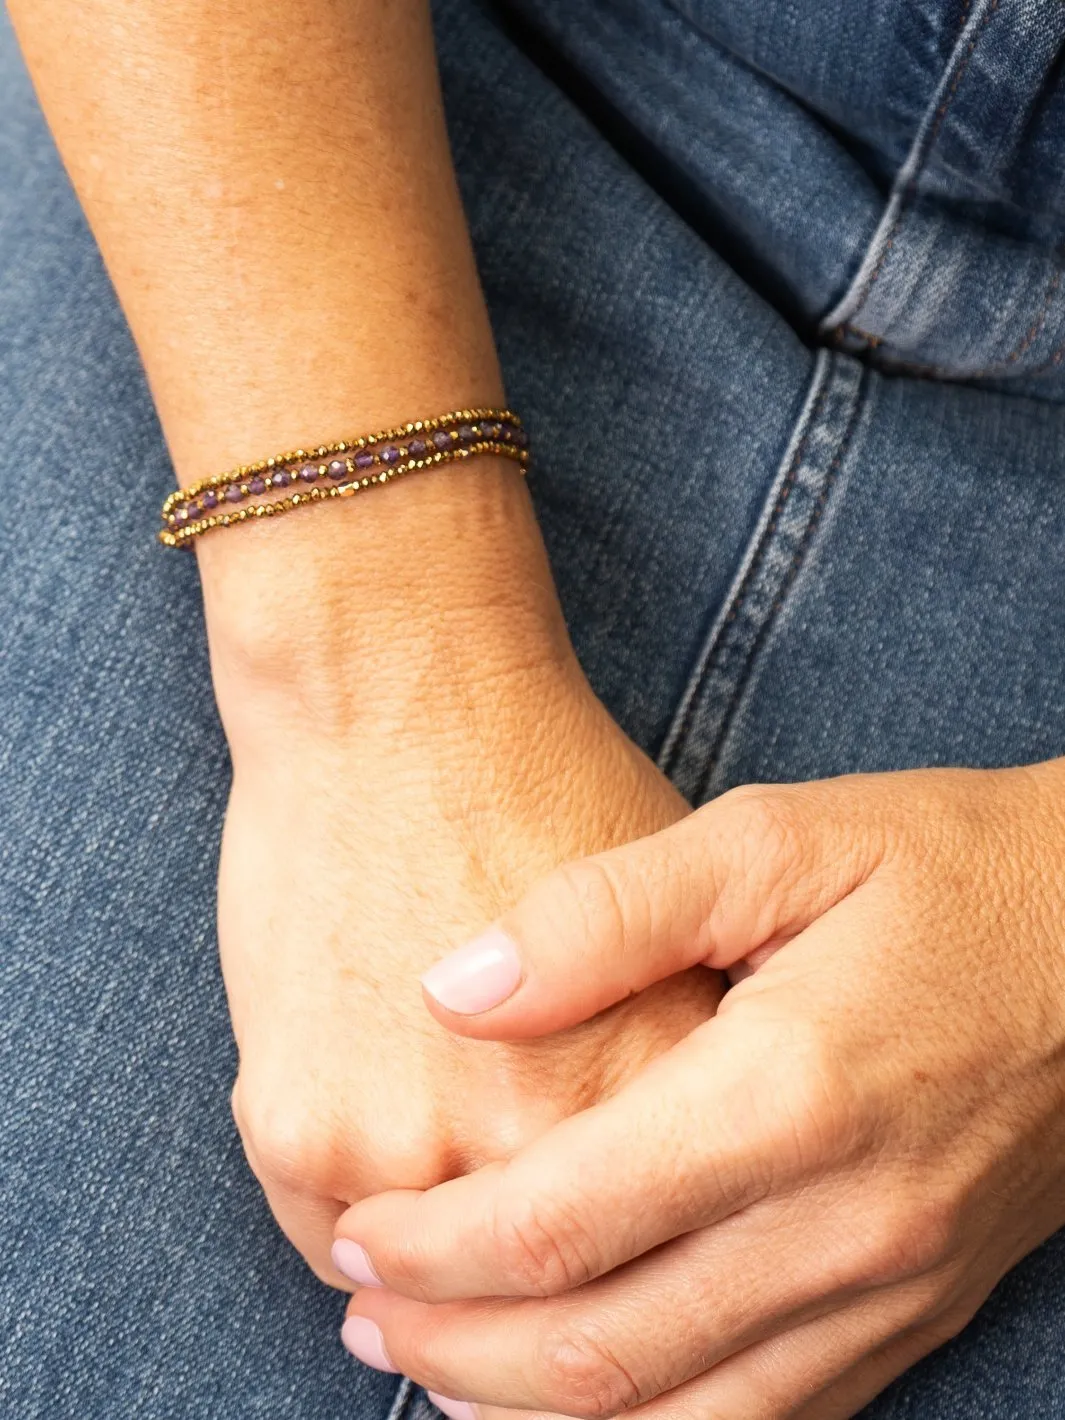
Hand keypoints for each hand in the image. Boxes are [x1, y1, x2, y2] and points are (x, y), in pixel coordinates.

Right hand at [209, 468, 722, 1289]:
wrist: (399, 701)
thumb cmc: (543, 785)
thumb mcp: (679, 905)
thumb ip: (690, 1051)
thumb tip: (710, 1162)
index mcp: (653, 1084)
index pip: (665, 1256)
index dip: (650, 1302)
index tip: (630, 1311)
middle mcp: (539, 1133)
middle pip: (552, 1302)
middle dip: (547, 1347)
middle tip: (530, 1348)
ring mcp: (412, 1140)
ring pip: (435, 1301)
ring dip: (445, 1309)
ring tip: (448, 1293)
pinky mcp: (300, 1128)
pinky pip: (330, 1241)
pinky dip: (359, 1243)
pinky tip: (379, 1211)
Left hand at [335, 763, 1064, 1419]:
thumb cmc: (947, 867)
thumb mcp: (776, 839)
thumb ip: (603, 914)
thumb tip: (453, 990)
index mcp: (787, 1092)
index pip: (559, 1221)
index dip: (432, 1246)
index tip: (358, 1231)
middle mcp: (840, 1222)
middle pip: (600, 1348)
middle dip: (455, 1344)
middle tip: (363, 1315)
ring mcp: (893, 1285)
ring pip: (679, 1415)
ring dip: (534, 1412)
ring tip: (435, 1375)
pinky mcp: (923, 1304)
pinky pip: (772, 1417)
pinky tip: (587, 1403)